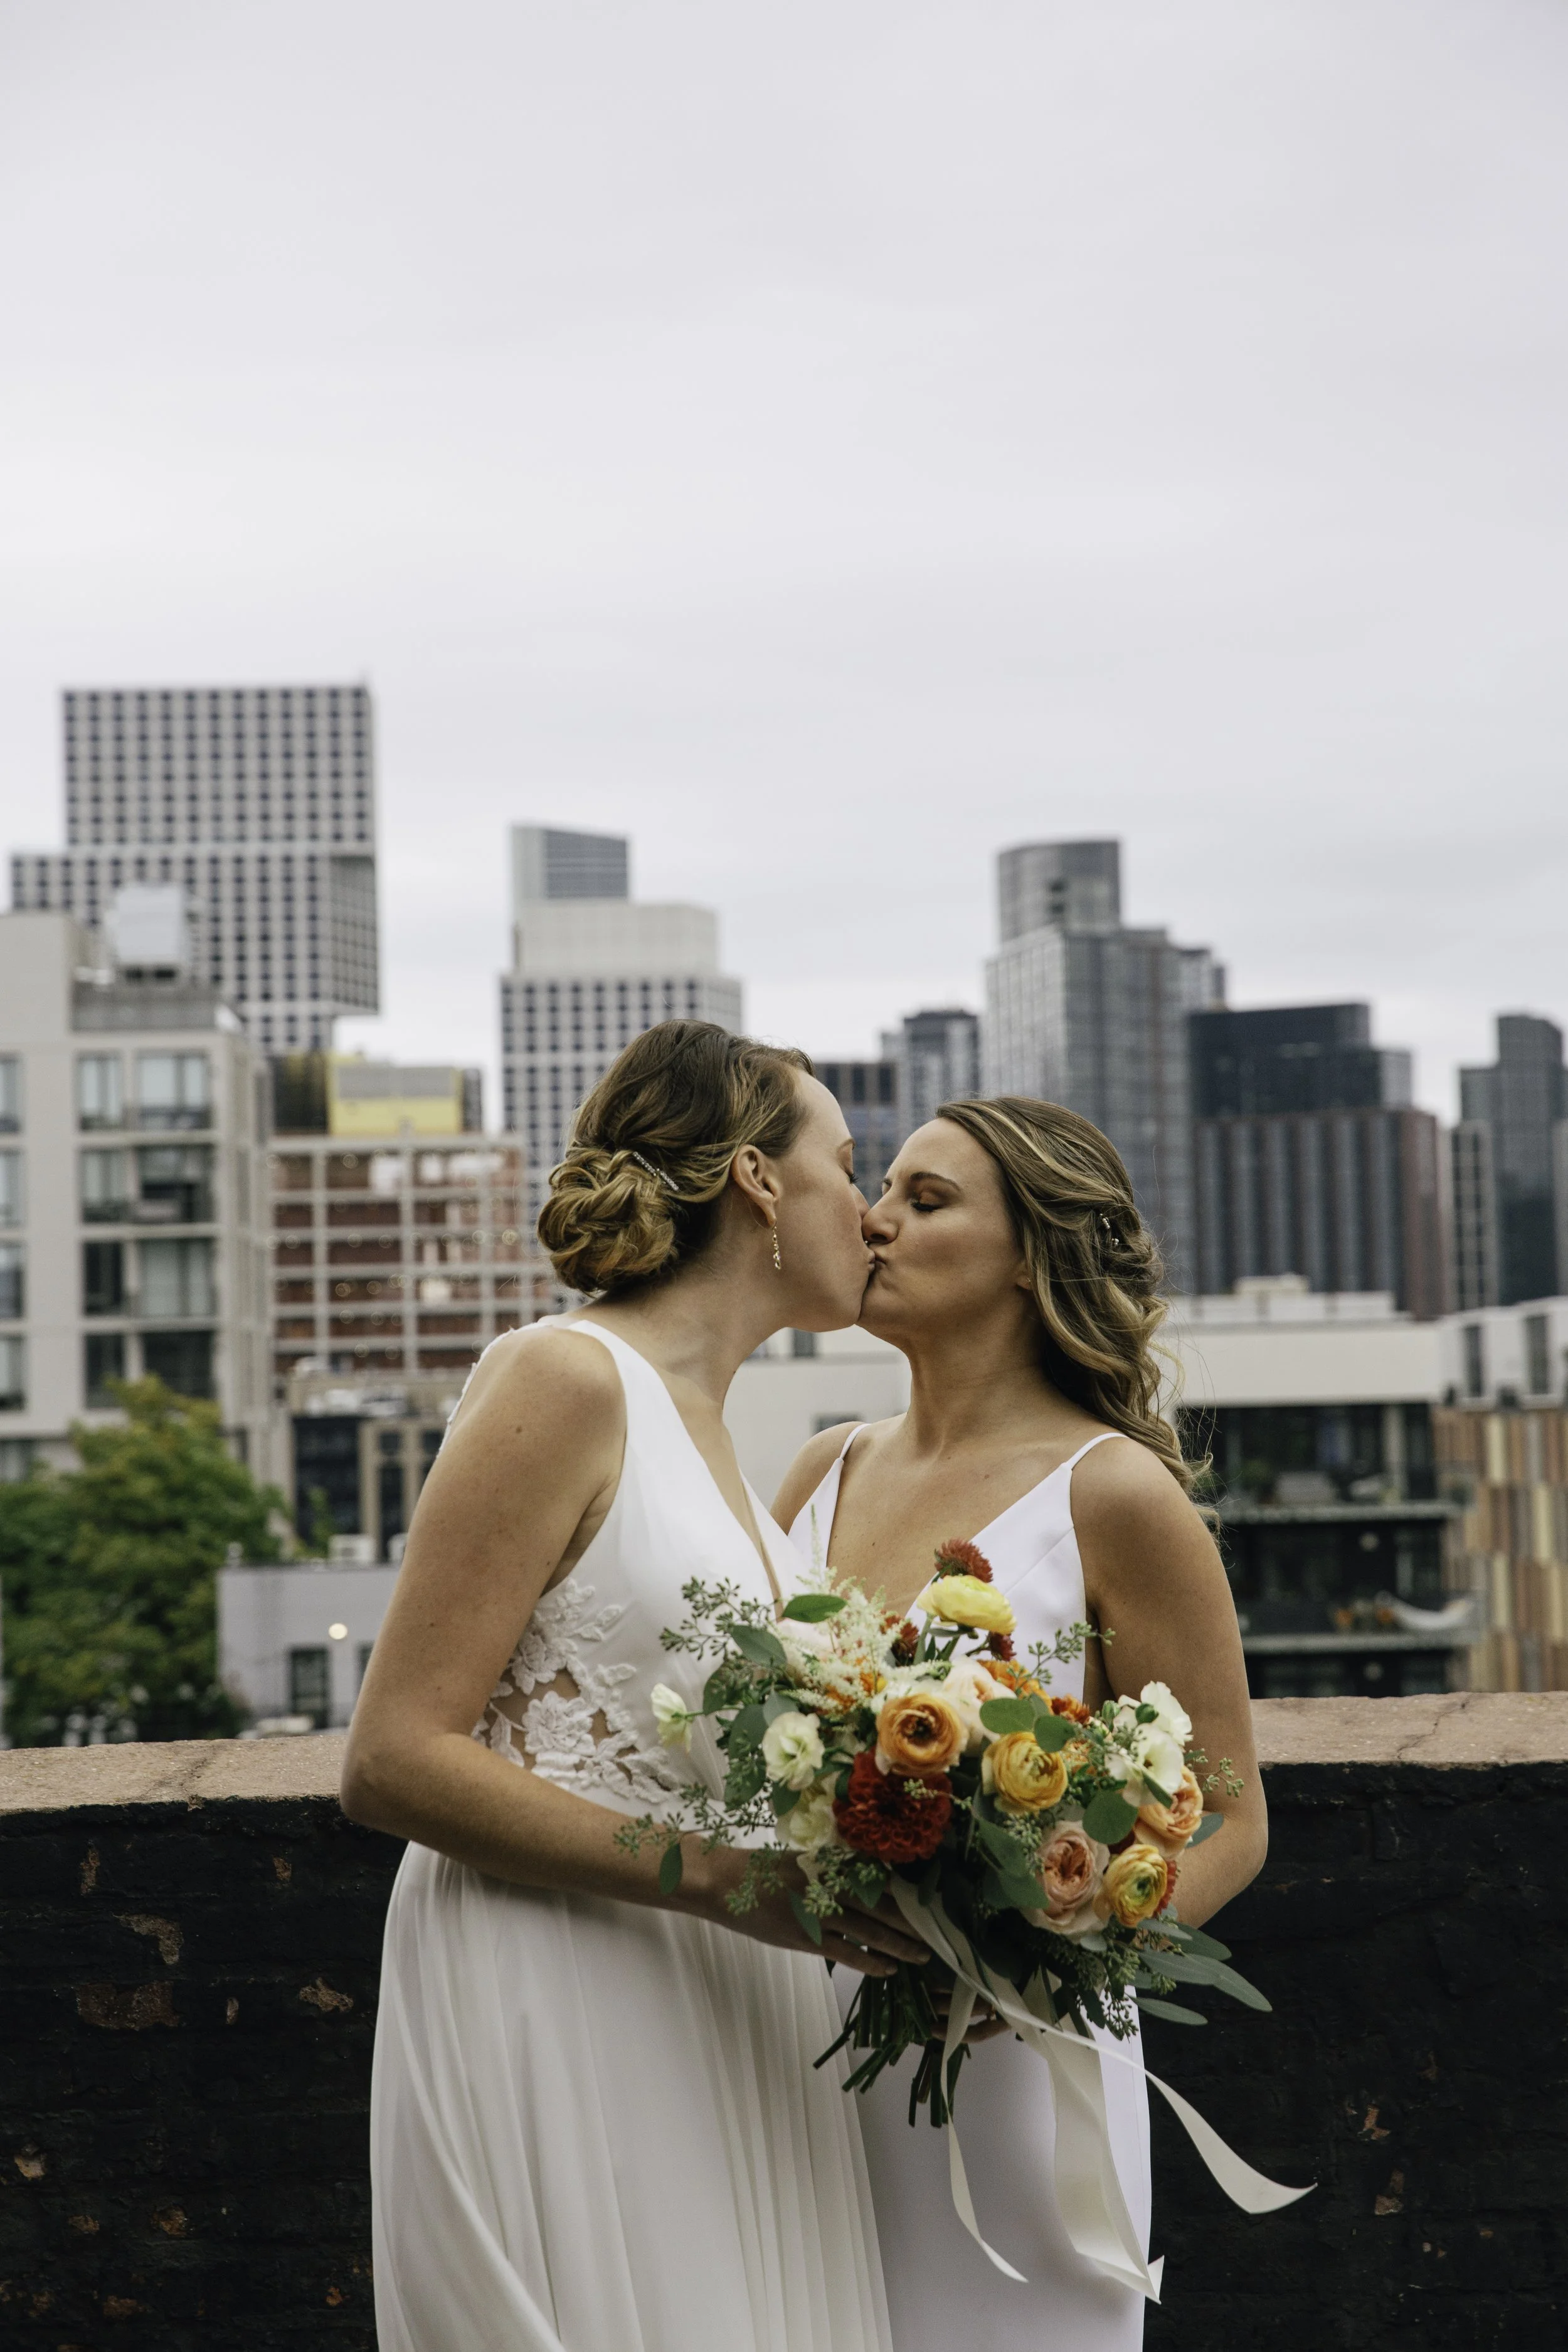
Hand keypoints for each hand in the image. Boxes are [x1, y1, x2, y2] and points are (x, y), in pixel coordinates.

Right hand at [680, 1849, 930, 1976]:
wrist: (724, 1882)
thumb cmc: (763, 1871)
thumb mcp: (802, 1862)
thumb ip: (834, 1871)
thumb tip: (870, 1882)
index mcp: (830, 1863)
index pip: (879, 1880)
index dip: (906, 1896)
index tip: (930, 1906)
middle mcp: (829, 1884)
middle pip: (881, 1906)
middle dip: (911, 1923)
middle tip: (938, 1936)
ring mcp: (817, 1911)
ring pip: (869, 1931)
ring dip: (899, 1945)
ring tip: (922, 1956)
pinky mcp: (804, 1937)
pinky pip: (845, 1953)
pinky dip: (869, 1962)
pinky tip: (888, 1970)